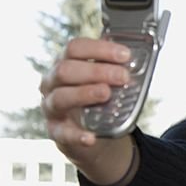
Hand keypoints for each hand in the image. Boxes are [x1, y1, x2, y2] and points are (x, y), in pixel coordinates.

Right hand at [40, 39, 134, 184]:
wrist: (87, 131)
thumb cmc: (95, 98)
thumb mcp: (102, 80)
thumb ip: (113, 68)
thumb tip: (135, 57)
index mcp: (64, 63)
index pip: (75, 48)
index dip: (100, 49)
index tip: (125, 55)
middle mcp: (52, 82)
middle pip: (65, 69)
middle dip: (96, 71)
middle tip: (123, 77)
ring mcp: (50, 107)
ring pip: (61, 97)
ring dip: (85, 93)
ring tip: (107, 94)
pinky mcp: (55, 131)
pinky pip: (62, 133)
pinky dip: (76, 135)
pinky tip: (90, 137)